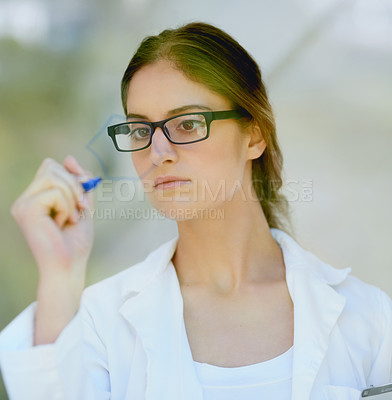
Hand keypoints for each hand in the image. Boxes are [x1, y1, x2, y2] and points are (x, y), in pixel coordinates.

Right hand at [11, 155, 93, 281]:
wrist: (71, 265)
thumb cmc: (76, 241)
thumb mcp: (83, 204)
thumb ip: (79, 182)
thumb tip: (69, 158)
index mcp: (37, 196)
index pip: (52, 166)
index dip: (72, 176)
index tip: (82, 198)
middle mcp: (26, 198)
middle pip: (52, 166)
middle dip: (74, 186)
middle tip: (78, 209)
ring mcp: (23, 204)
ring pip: (54, 177)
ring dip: (72, 198)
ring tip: (70, 218)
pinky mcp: (26, 210)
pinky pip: (54, 192)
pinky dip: (67, 207)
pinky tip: (62, 223)